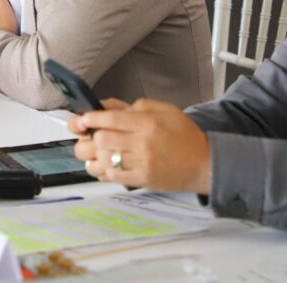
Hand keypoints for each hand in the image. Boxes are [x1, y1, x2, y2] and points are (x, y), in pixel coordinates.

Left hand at [71, 98, 211, 193]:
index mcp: (147, 122)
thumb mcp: (164, 110)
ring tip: (92, 151)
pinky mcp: (140, 180)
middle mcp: (142, 143)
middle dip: (87, 137)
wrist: (204, 164)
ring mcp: (140, 163)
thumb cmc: (185, 136)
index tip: (82, 119)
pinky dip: (100, 171)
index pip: (110, 119)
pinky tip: (102, 165)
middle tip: (85, 135)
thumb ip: (135, 106)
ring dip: (90, 156)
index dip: (90, 118)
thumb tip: (108, 107)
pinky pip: (111, 177)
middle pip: (100, 140)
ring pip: (101, 160)